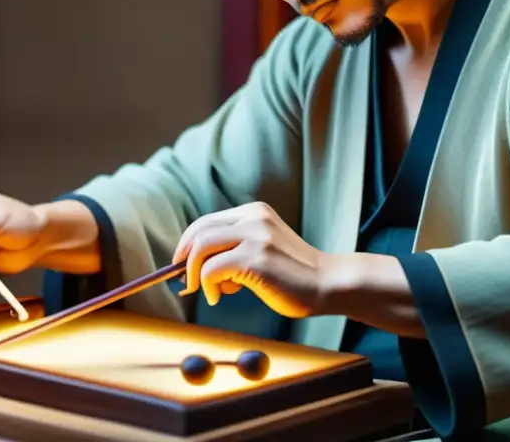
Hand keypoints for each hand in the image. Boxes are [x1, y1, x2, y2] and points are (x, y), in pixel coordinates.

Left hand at [172, 202, 326, 318]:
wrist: (328, 284)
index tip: (181, 265)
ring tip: (208, 292)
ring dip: (194, 272)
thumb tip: (195, 267)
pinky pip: (213, 269)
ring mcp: (257, 236)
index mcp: (255, 212)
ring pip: (202, 247)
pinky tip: (220, 297)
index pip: (207, 222)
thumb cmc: (293, 275)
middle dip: (184, 258)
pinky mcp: (257, 259)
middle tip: (184, 282)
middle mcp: (254, 218)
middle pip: (200, 231)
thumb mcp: (263, 249)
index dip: (187, 244)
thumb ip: (236, 249)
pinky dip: (208, 285)